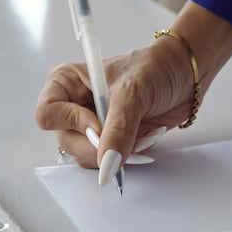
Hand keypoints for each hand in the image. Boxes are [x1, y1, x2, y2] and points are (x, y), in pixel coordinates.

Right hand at [35, 41, 193, 168]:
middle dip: (98, 146)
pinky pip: (108, 161)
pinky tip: (146, 137)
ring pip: (86, 156)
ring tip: (142, 132)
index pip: (47, 114)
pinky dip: (128, 156)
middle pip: (66, 141)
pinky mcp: (109, 139)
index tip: (99, 123)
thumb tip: (106, 163)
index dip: (72, 123)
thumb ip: (118, 129)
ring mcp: (91, 124)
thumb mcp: (133, 93)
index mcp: (66, 83)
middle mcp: (73, 105)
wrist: (184, 74)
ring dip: (117, 152)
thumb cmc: (155, 67)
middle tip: (125, 139)